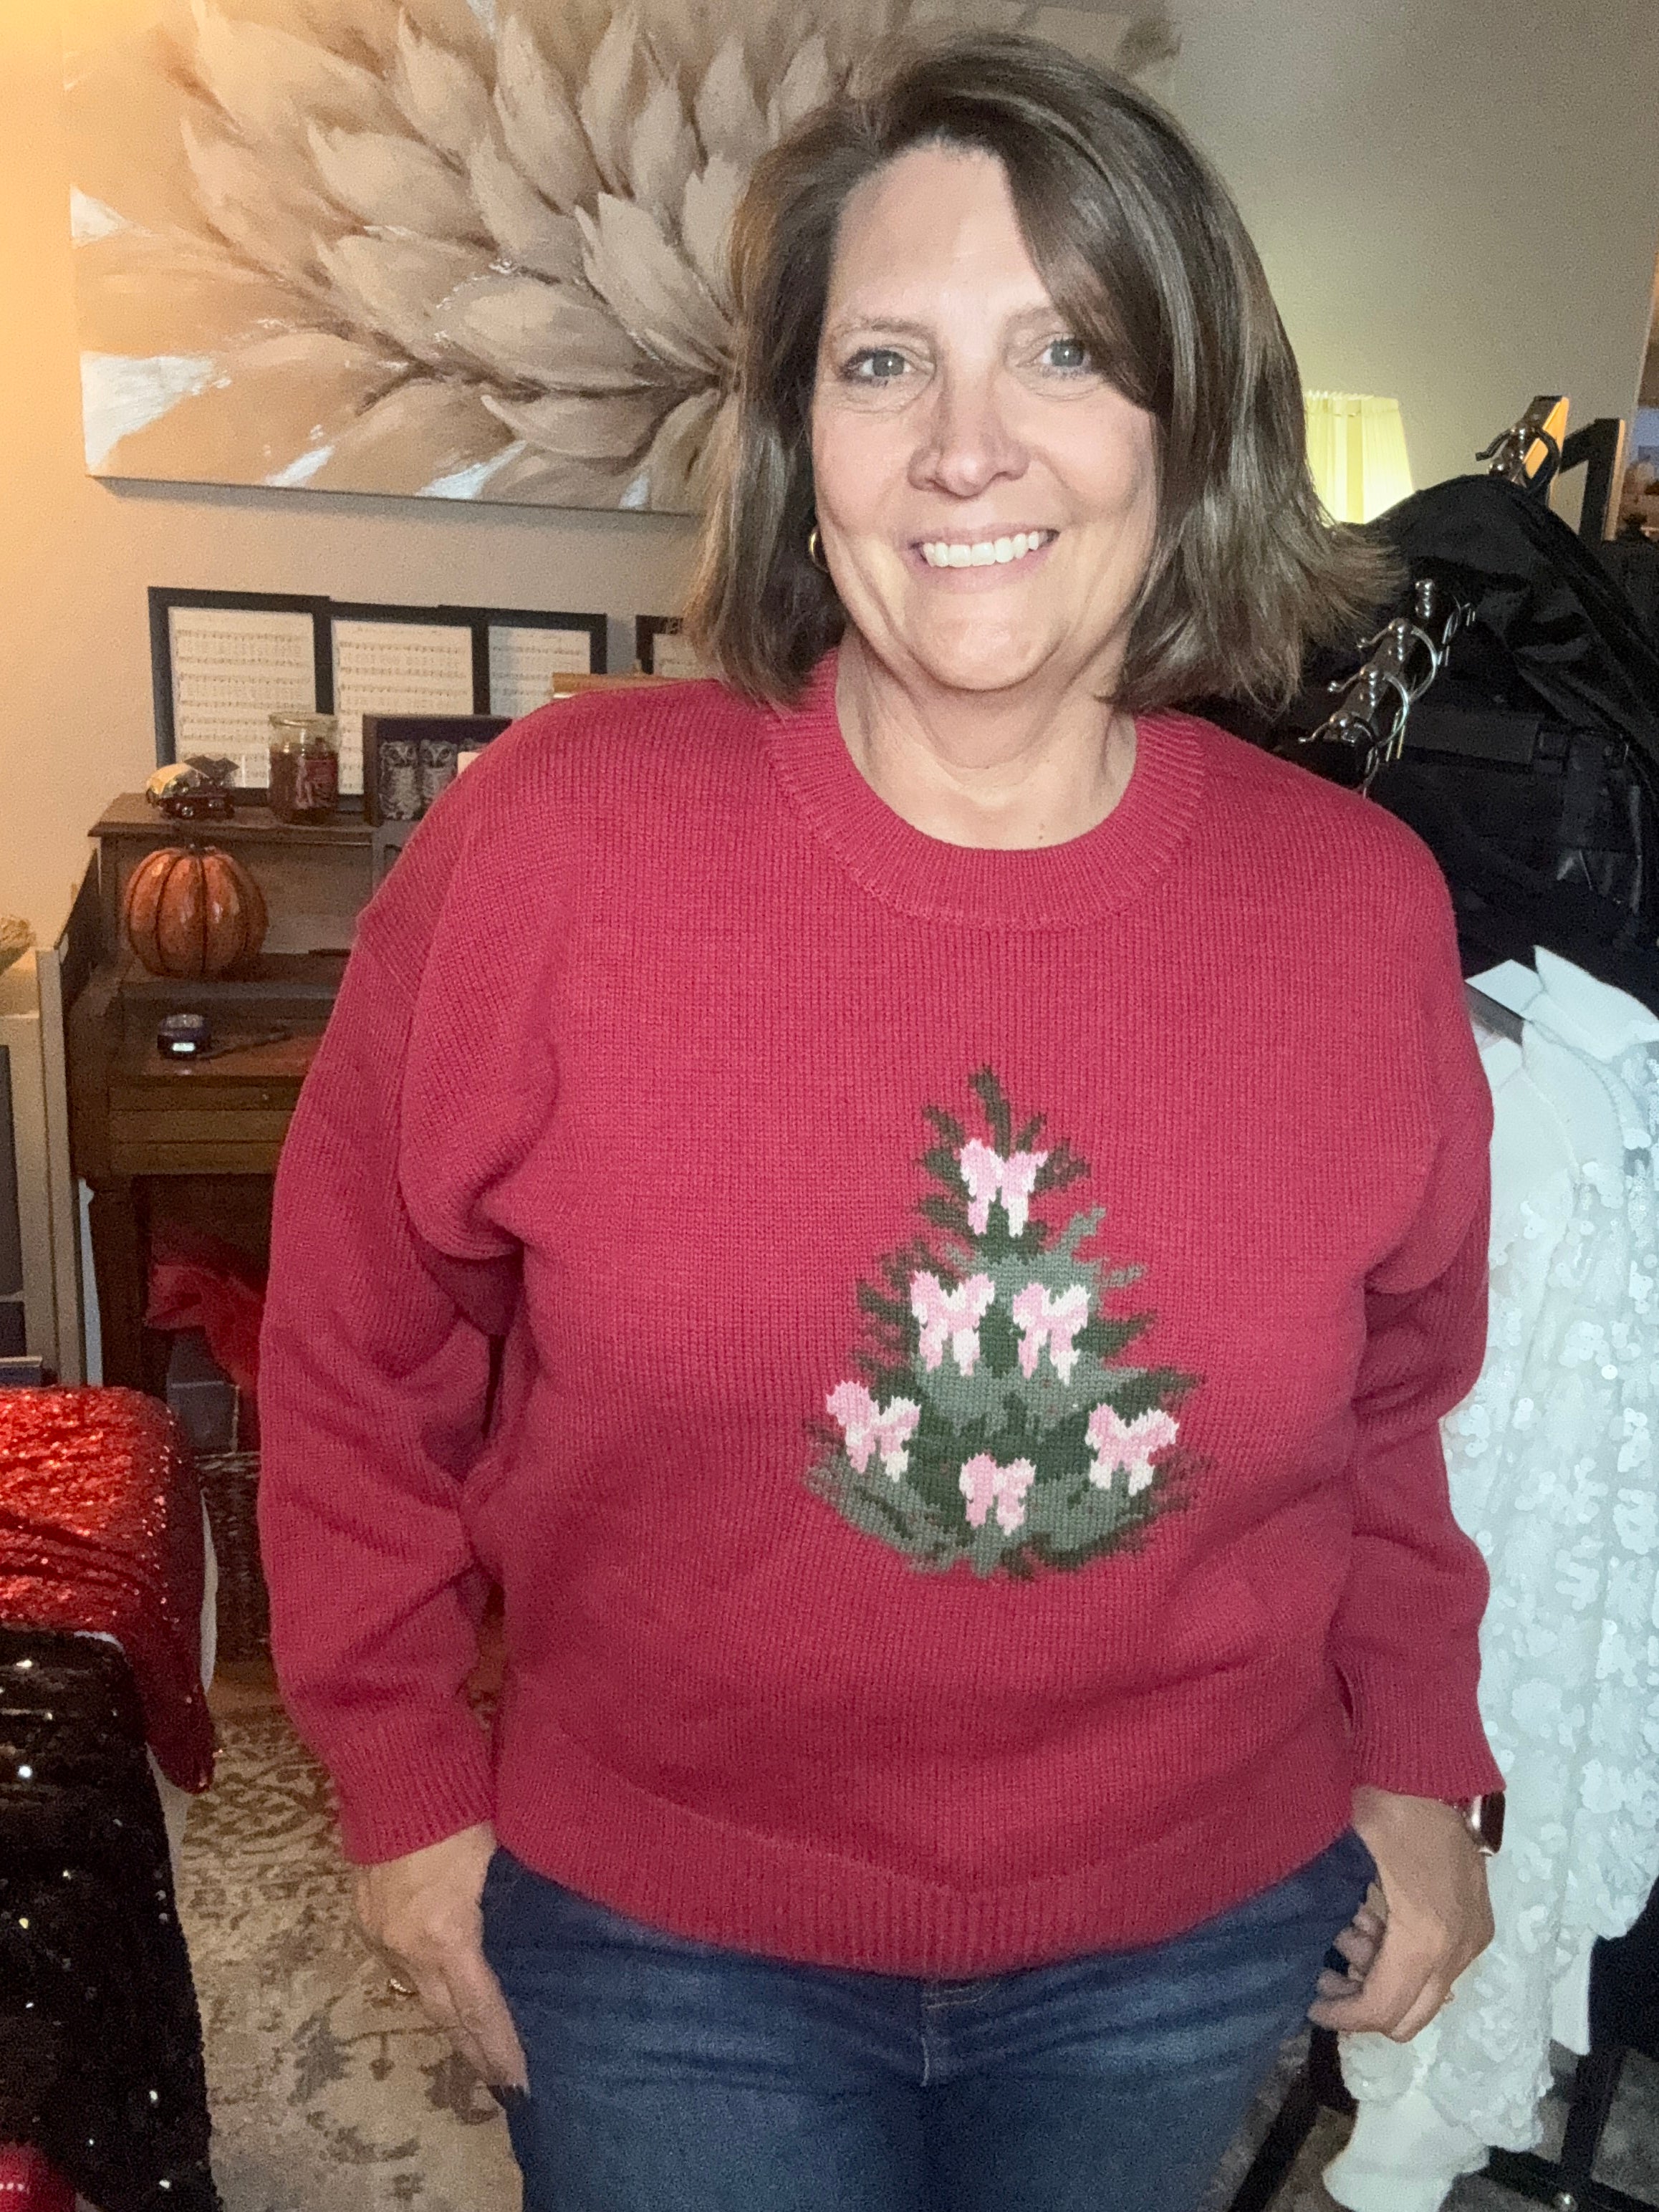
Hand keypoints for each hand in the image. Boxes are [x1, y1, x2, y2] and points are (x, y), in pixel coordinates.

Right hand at [353, 1822, 528, 2090]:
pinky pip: (396, 1962)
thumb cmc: (461, 1803)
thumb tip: (535, 1934)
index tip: (519, 2078)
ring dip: (447, 2018)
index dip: (499, 2045)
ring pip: (417, 1990)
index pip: (479, 2007)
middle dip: (473, 2047)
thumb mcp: (499, 1856)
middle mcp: (407, 1945)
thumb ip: (510, 1903)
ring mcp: (381, 1931)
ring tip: (473, 2046)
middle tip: (501, 2078)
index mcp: (447, 1933)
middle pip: (444, 2012)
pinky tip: (437, 1992)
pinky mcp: (365, 1914)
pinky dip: (422, 1982)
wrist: (394, 1769)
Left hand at [1307, 1786, 1493, 2041]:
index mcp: (1424, 1940)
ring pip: (1426, 1990)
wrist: (1428, 1767)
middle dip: (1365, 2005)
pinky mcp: (1478, 1922)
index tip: (1311, 2003)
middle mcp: (1458, 1949)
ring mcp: (1473, 1937)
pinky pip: (1441, 1962)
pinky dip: (1406, 1956)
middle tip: (1328, 1978)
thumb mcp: (1348, 1867)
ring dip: (1384, 1975)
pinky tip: (1374, 1918)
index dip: (1344, 2016)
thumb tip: (1321, 1972)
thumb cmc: (1380, 1810)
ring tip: (1348, 1933)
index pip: (1384, 2008)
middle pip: (1411, 2016)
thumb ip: (1343, 1930)